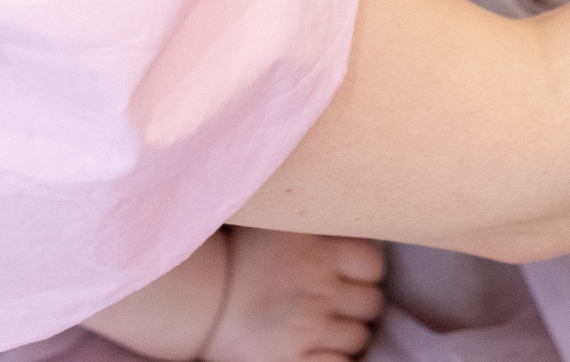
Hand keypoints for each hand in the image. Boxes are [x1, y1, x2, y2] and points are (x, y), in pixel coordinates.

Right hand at [201, 228, 385, 361]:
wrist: (197, 300)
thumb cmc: (239, 259)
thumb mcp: (280, 225)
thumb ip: (319, 227)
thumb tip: (360, 221)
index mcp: (314, 249)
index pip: (372, 264)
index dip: (364, 273)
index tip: (347, 276)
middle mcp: (316, 286)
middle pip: (371, 302)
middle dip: (358, 305)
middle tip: (333, 304)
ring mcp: (307, 326)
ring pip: (359, 337)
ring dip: (346, 333)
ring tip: (320, 325)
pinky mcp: (294, 360)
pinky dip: (336, 358)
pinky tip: (316, 347)